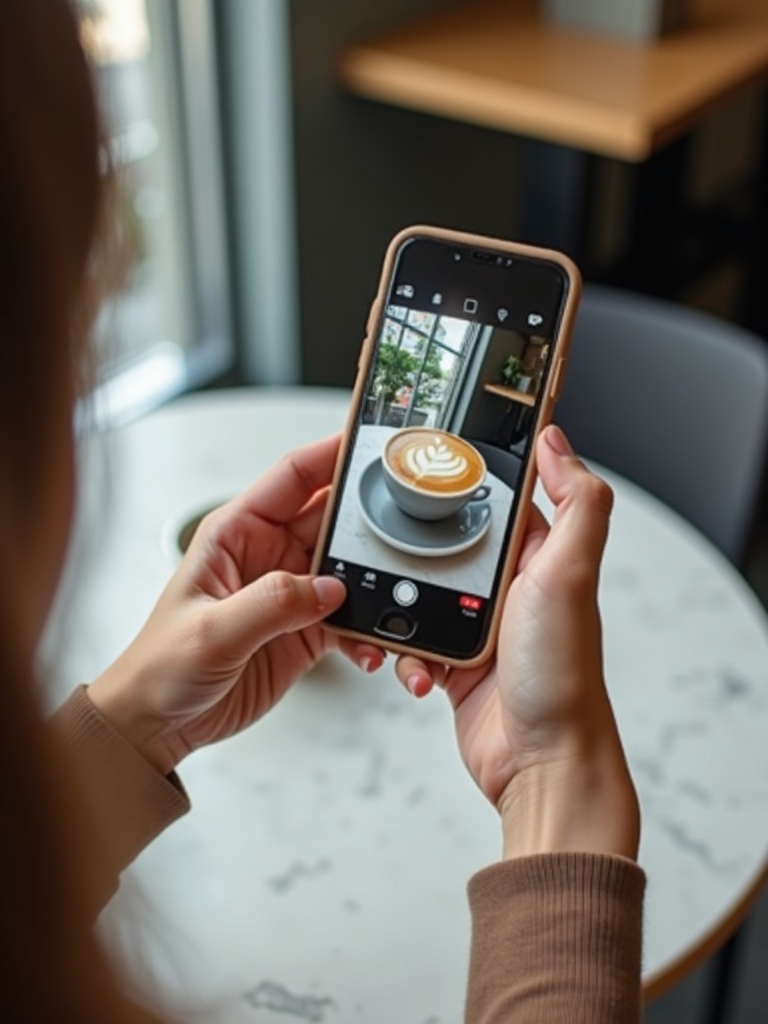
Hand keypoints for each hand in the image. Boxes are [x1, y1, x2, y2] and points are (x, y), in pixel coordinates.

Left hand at [88, 435, 383, 774]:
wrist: (160, 723)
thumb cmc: (161, 666)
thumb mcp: (211, 630)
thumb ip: (271, 604)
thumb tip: (328, 588)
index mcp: (237, 533)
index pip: (293, 477)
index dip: (332, 454)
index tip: (372, 445)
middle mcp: (269, 554)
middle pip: (333, 520)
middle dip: (370, 523)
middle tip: (406, 528)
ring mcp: (292, 592)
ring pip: (351, 568)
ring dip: (376, 583)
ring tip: (395, 598)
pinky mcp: (307, 630)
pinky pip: (352, 618)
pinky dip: (368, 631)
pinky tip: (371, 647)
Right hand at [396, 425, 639, 859]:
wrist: (540, 761)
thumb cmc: (560, 674)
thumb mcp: (569, 573)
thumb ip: (575, 502)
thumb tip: (556, 440)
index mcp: (540, 556)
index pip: (502, 500)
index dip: (469, 481)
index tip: (432, 463)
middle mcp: (510, 587)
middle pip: (447, 543)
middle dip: (416, 548)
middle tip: (391, 545)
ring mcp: (480, 625)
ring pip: (419, 592)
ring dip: (403, 606)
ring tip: (405, 621)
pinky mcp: (455, 662)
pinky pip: (413, 640)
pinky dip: (405, 653)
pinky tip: (418, 667)